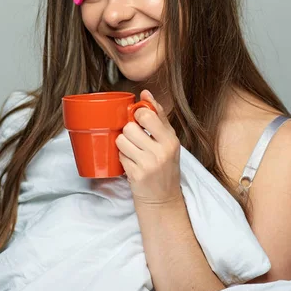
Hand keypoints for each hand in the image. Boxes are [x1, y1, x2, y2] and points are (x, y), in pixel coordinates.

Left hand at [116, 90, 181, 204]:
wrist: (163, 198)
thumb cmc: (165, 165)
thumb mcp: (168, 140)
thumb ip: (157, 115)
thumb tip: (145, 92)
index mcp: (171, 140)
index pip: (146, 115)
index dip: (136, 114)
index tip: (138, 120)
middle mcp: (161, 151)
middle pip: (130, 127)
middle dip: (128, 132)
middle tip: (135, 139)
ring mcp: (149, 164)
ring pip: (121, 140)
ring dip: (123, 145)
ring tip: (132, 151)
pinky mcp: (136, 175)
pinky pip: (119, 155)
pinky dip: (122, 158)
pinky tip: (131, 163)